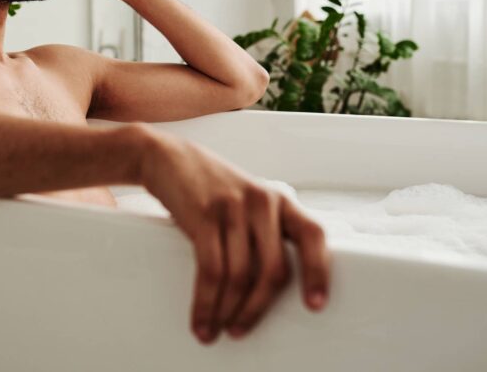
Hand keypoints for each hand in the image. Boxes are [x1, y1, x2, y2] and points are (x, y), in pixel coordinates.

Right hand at [135, 127, 329, 344]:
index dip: (318, 272)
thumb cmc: (211, 185)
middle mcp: (262, 201)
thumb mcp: (248, 200)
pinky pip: (211, 269)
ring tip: (218, 328)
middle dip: (258, 308)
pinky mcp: (204, 215)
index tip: (315, 305)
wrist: (168, 158)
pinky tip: (202, 316)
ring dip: (228, 311)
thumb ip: (266, 230)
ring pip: (240, 275)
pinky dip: (206, 301)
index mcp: (279, 200)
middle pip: (273, 269)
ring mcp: (233, 207)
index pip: (312, 235)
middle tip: (242, 328)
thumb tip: (273, 283)